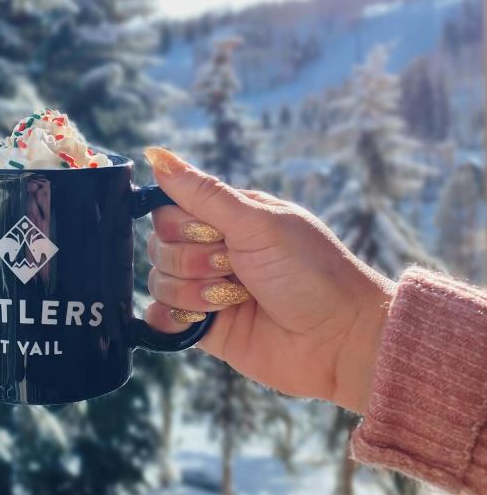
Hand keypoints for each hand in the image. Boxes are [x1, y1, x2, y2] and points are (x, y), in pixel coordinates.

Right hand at [143, 147, 394, 414]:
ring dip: (192, 291)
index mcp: (227, 218)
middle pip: (160, 246)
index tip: (215, 235)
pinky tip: (200, 320)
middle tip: (232, 268)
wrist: (339, 340)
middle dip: (192, 260)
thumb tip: (156, 154)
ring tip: (232, 299)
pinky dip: (172, 319)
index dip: (181, 225)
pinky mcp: (204, 328)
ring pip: (159, 281)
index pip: (169, 211)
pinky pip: (161, 318)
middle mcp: (212, 251)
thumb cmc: (310, 272)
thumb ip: (204, 193)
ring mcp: (206, 290)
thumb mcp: (257, 223)